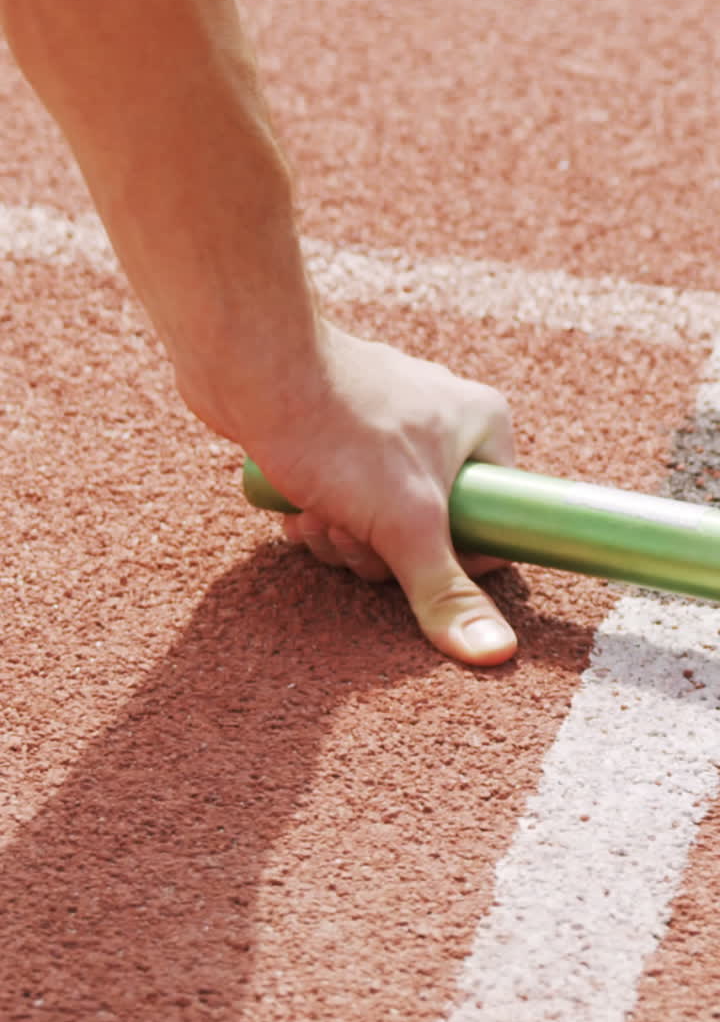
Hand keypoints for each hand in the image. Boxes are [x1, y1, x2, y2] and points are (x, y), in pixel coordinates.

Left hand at [233, 320, 517, 665]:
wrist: (251, 367)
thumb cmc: (339, 429)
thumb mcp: (406, 522)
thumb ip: (445, 590)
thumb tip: (496, 655)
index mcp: (483, 429)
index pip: (494, 527)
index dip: (451, 560)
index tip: (412, 558)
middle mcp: (442, 424)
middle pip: (428, 535)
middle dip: (378, 551)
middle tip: (352, 531)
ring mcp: (386, 430)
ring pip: (378, 525)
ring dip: (341, 538)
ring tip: (316, 511)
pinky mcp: (336, 437)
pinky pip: (342, 503)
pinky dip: (318, 517)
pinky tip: (294, 506)